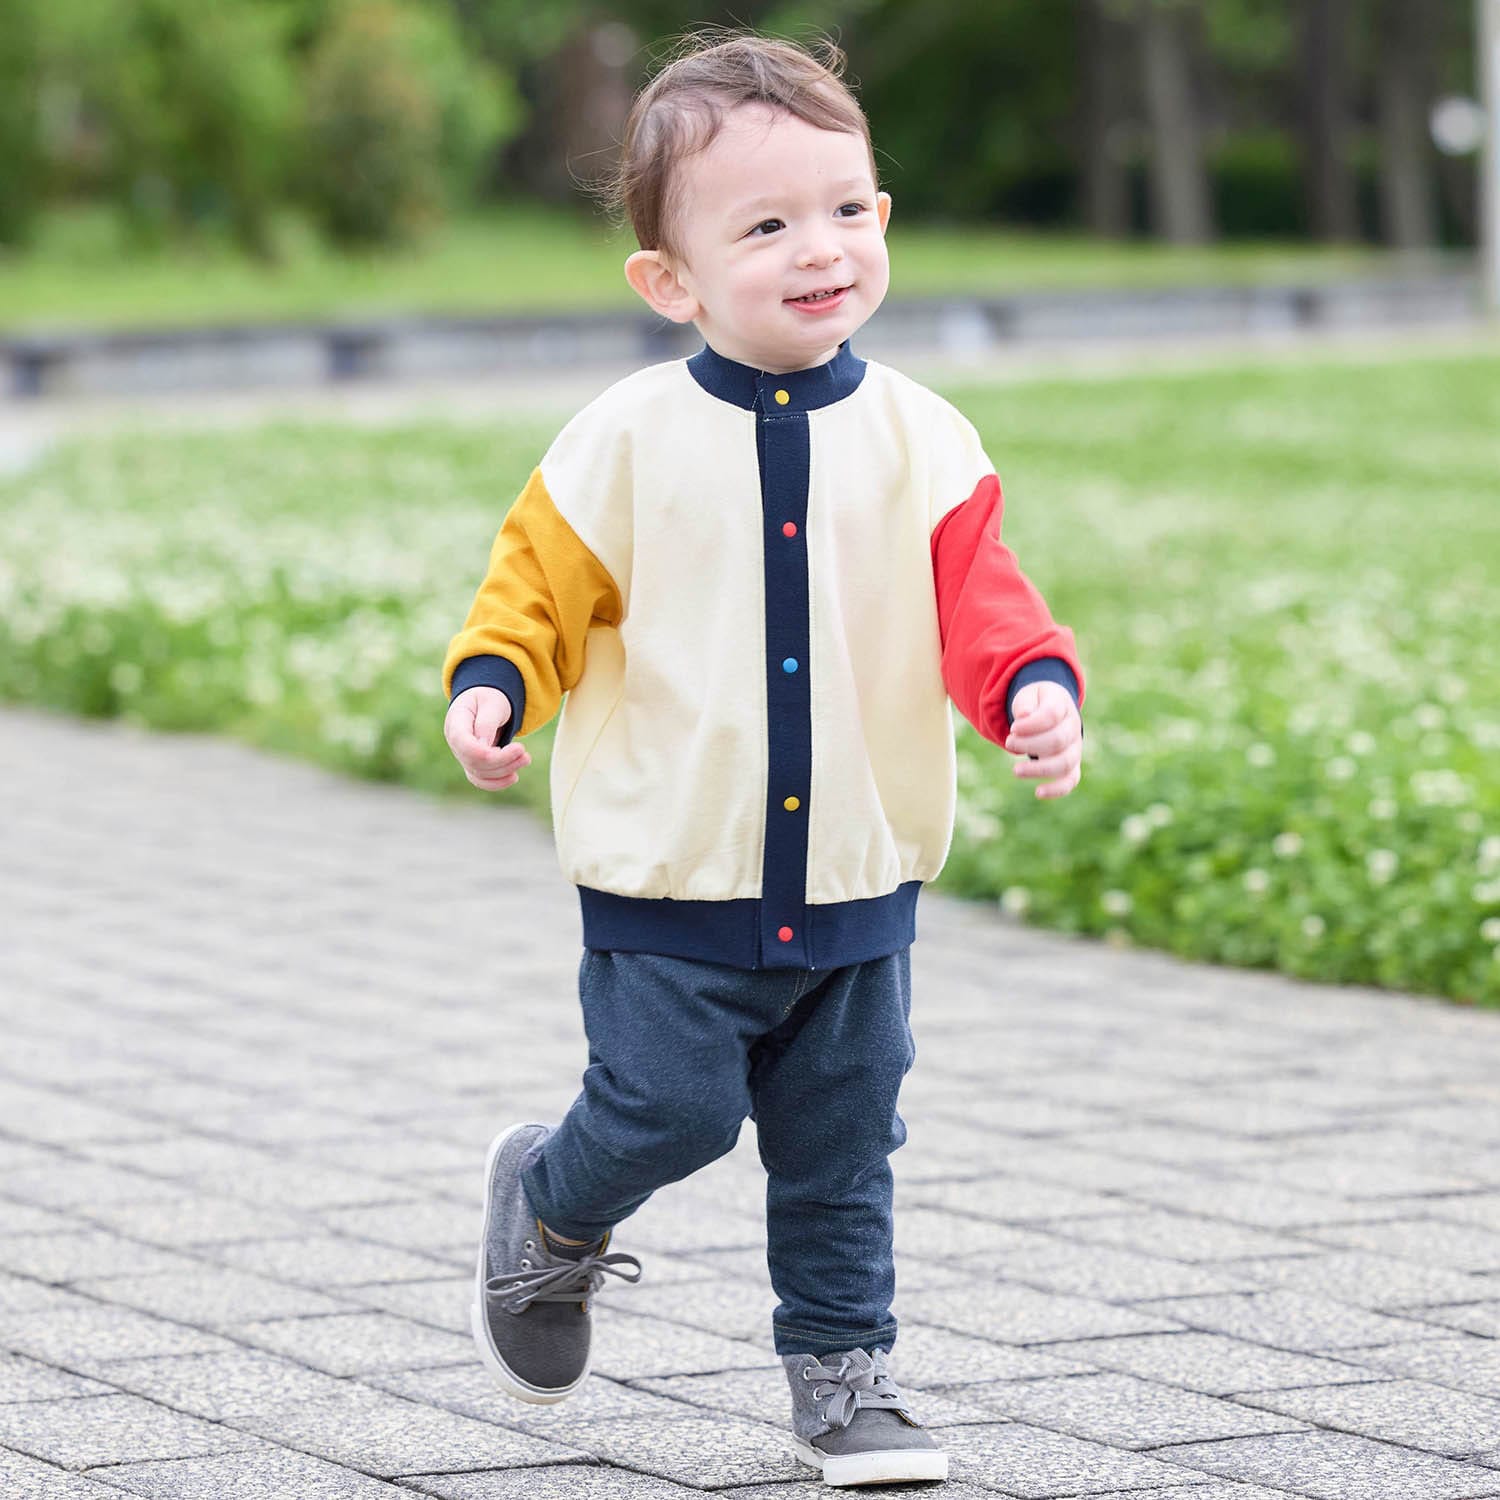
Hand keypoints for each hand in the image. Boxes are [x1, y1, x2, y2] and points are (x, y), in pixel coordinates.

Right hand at [444, 685, 530, 790]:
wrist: (484, 702)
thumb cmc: (488, 698)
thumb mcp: (492, 703)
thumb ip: (487, 723)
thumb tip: (485, 748)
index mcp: (456, 722)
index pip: (463, 744)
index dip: (485, 753)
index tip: (515, 748)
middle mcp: (455, 743)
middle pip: (474, 762)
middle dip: (503, 761)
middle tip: (525, 752)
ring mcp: (462, 755)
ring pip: (480, 774)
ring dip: (505, 771)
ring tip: (525, 759)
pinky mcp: (472, 764)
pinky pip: (481, 780)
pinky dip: (497, 782)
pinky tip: (514, 777)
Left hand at [1004, 682, 1081, 799]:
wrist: (1051, 709)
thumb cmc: (1036, 703)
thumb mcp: (1028, 695)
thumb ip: (1025, 703)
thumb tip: (1024, 716)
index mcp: (1062, 705)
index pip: (1051, 714)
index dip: (1030, 724)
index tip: (1013, 728)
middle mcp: (1073, 727)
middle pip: (1057, 740)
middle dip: (1029, 744)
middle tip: (1009, 742)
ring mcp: (1074, 748)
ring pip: (1064, 762)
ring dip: (1039, 768)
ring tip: (1016, 770)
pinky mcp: (1071, 765)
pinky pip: (1070, 780)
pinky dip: (1057, 789)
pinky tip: (1038, 793)